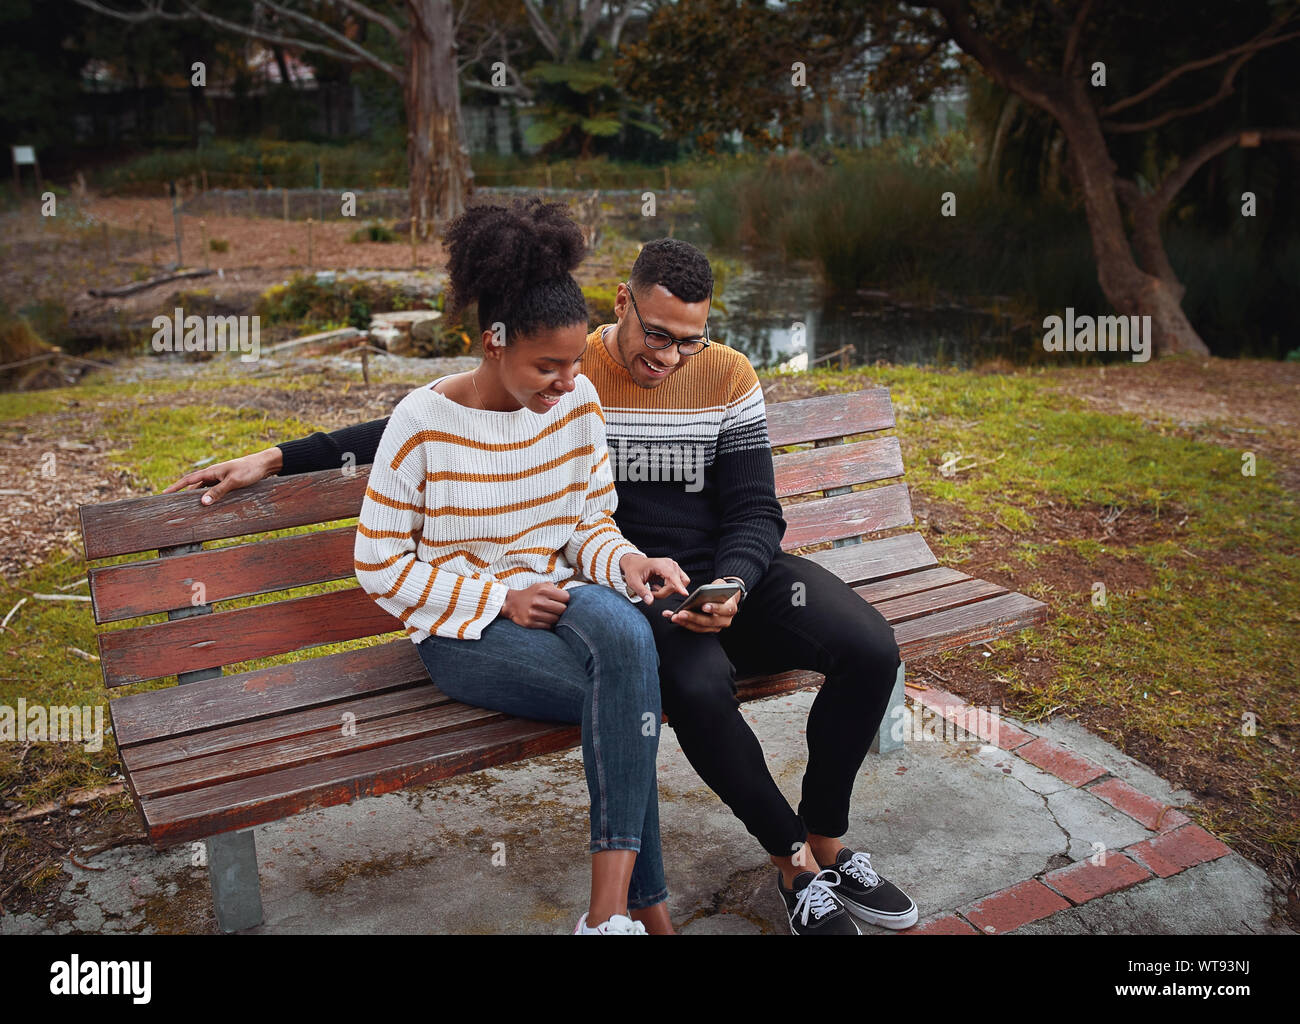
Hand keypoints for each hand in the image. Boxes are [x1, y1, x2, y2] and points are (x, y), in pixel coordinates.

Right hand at [162, 447, 281, 504]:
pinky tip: (209, 506)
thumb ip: (218, 491)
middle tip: (173, 506)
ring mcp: (220, 478)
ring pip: (204, 489)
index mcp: (211, 472)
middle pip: (194, 486)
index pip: (188, 480)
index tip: (163, 494)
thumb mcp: (233, 482)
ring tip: (189, 510)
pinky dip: (209, 497)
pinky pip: (214, 491)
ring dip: (197, 498)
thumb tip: (202, 502)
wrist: (264, 464)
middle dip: (183, 495)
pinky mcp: (228, 482)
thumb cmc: (249, 470)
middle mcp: (213, 474)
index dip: (175, 487)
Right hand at [502, 582, 569, 628]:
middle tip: (558, 609)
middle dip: (562, 610)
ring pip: (556, 619)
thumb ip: (554, 588)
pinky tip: (545, 620)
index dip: (566, 600)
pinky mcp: (530, 623)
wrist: (511, 604)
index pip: (566, 597)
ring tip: (551, 614)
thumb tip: (569, 597)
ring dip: (556, 618)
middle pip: (562, 610)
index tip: (562, 601)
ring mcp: (534, 613)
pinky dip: (549, 624)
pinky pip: (548, 627)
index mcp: (543, 590)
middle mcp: (538, 601)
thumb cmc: (531, 594)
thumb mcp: (540, 586)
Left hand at [619, 554, 689, 604]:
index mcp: (660, 564)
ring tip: (656, 590)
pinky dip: (671, 589)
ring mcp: (674, 567)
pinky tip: (660, 587)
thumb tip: (650, 601)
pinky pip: (679, 583)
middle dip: (665, 592)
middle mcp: (670, 564)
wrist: (635, 563)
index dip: (678, 586)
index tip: (685, 594)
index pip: (672, 576)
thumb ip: (642, 592)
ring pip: (680, 584)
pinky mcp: (675, 571)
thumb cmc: (634, 570)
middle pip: (676, 583)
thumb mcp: (634, 582)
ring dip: (669, 591)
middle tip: (652, 593)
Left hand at [663, 577, 741, 633]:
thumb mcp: (719, 586)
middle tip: (681, 613)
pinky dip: (683, 623)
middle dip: (694, 617)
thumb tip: (704, 592)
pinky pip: (694, 627)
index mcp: (731, 608)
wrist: (726, 599)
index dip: (715, 608)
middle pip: (709, 621)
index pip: (725, 610)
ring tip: (673, 616)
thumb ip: (714, 589)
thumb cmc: (721, 591)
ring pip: (700, 627)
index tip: (704, 606)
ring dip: (685, 622)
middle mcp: (725, 620)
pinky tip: (672, 616)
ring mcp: (716, 626)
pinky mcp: (707, 629)